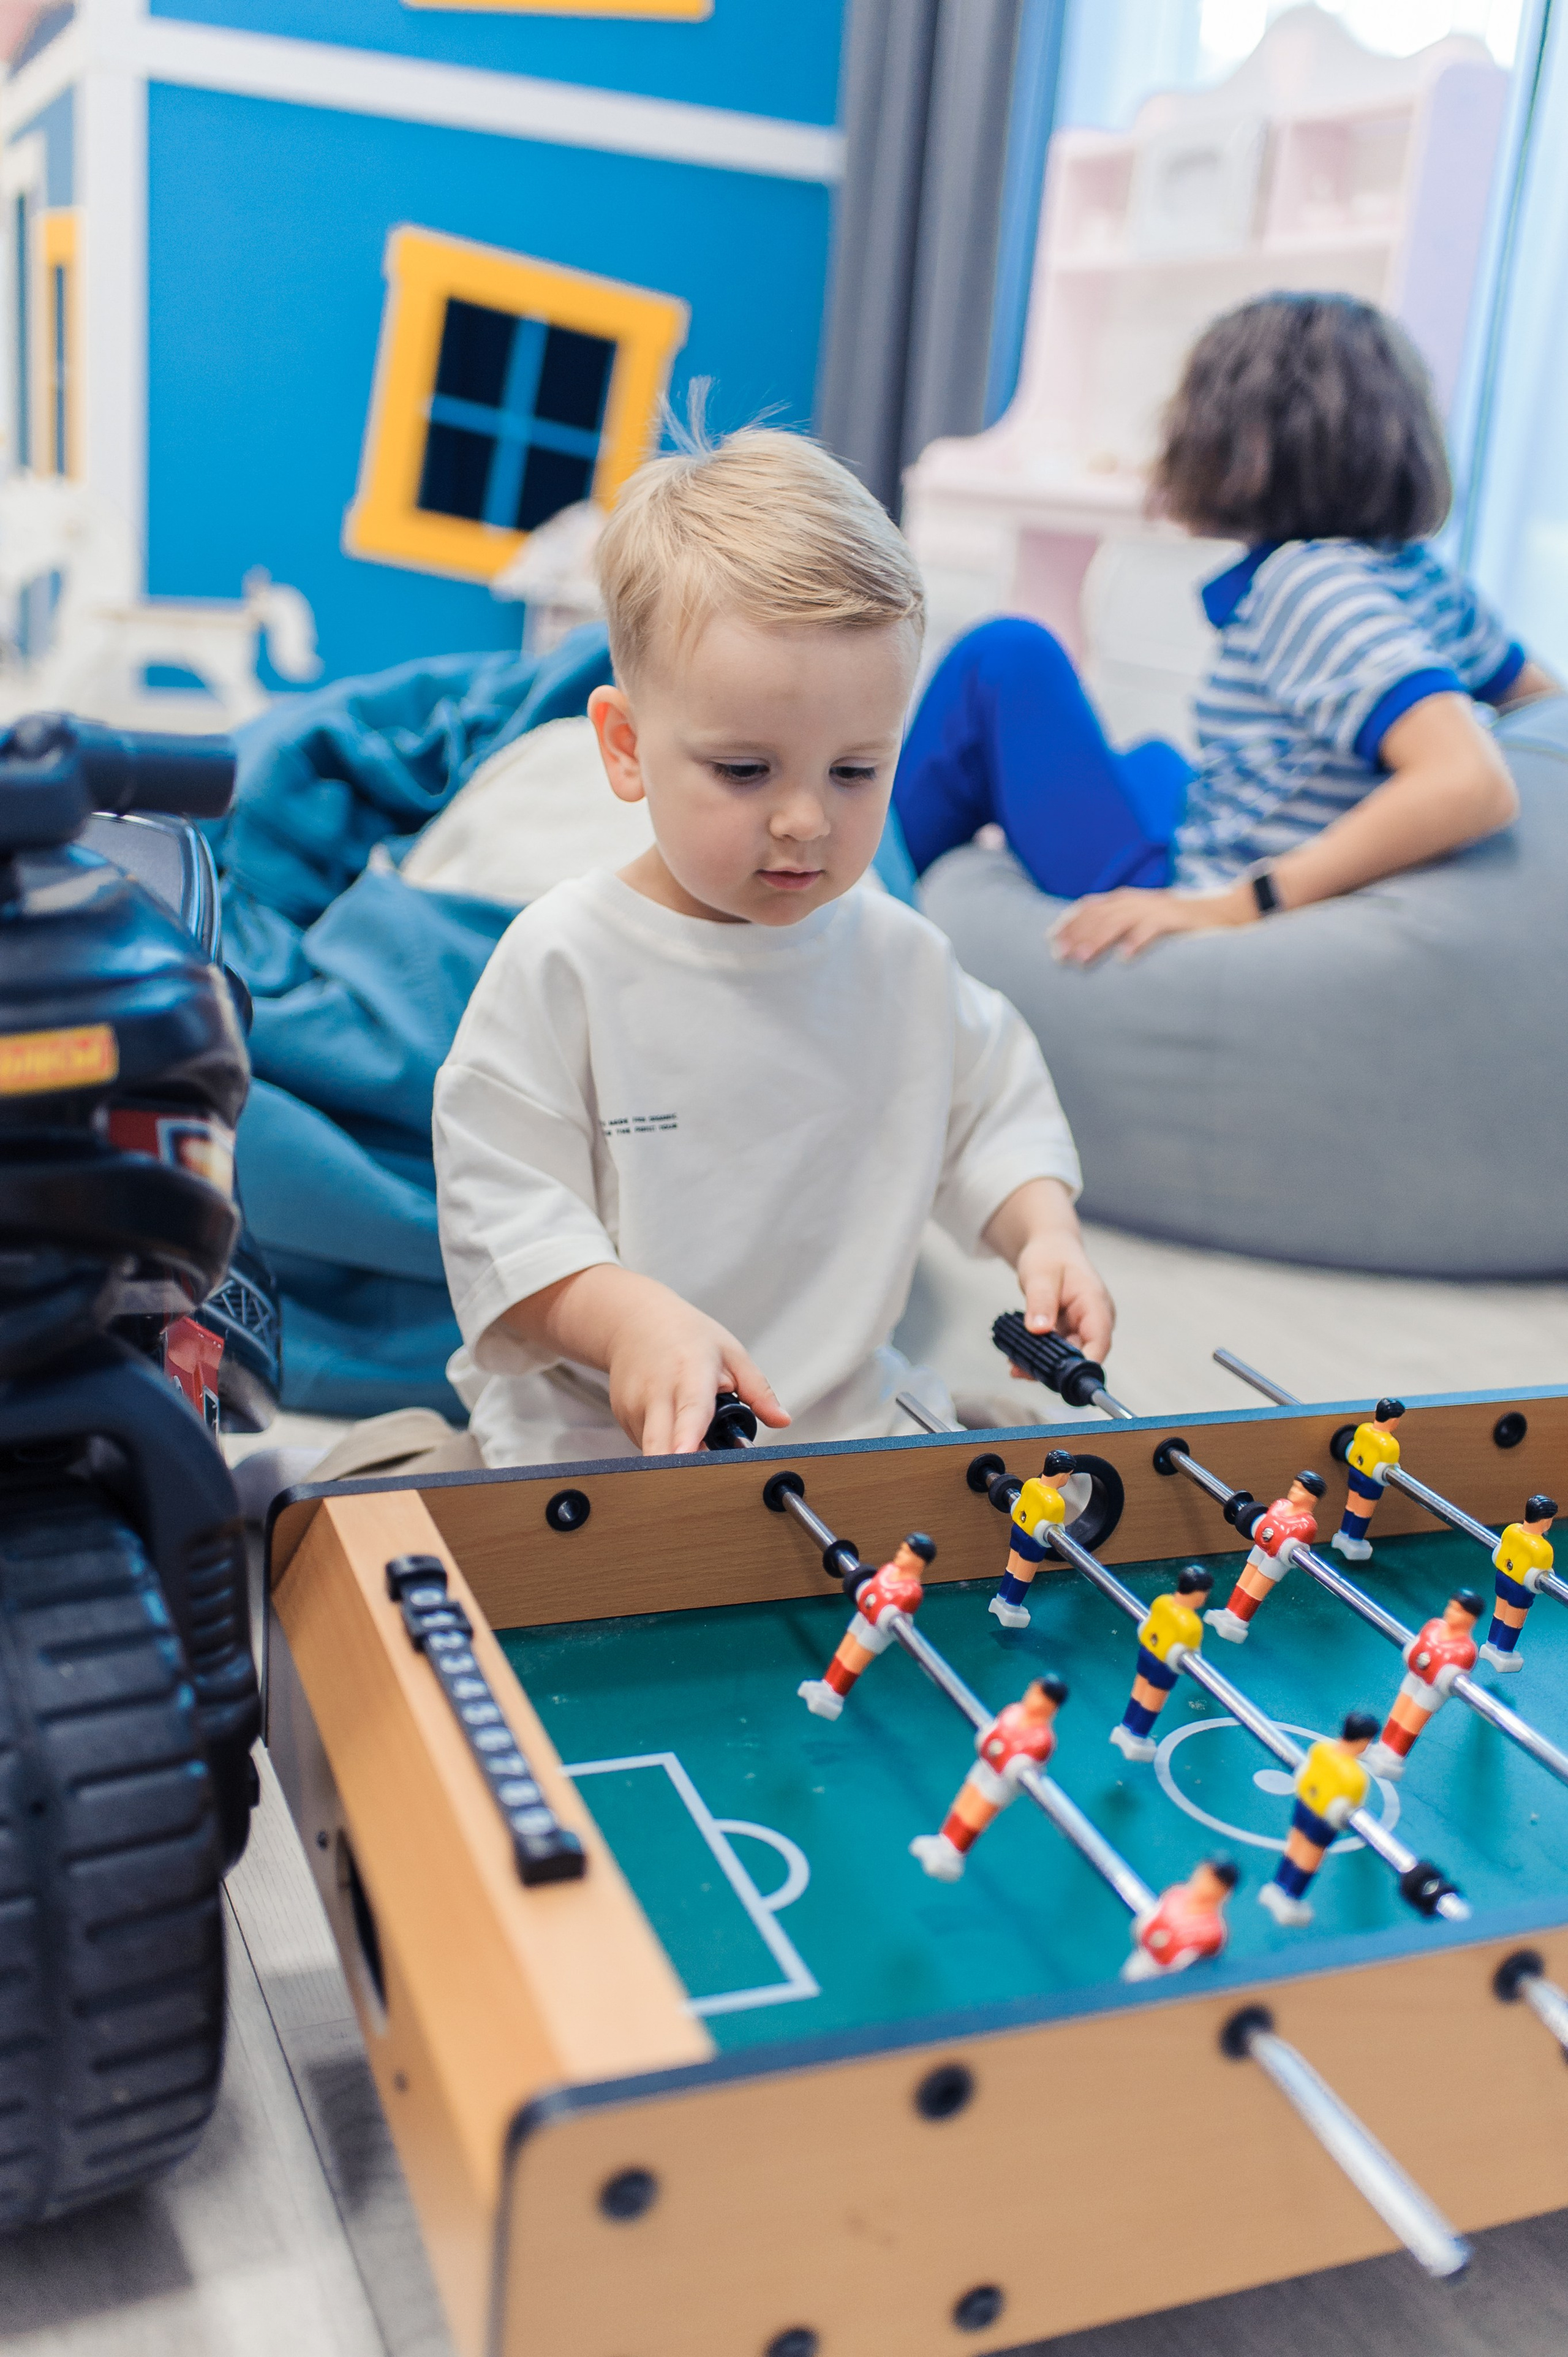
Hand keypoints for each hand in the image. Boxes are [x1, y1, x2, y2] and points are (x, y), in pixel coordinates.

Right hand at [502, 1266, 789, 1456]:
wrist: (635, 1321)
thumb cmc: (686, 1336)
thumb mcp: (731, 1353)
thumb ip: (758, 1389)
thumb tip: (782, 1420)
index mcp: (690, 1372)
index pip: (690, 1410)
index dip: (688, 1437)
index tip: (688, 1457)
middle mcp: (656, 1391)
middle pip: (660, 1444)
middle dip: (682, 1467)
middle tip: (710, 1472)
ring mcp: (633, 1407)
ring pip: (655, 1451)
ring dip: (678, 1455)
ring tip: (695, 1429)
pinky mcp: (622, 1418)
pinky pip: (647, 1446)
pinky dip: (665, 1445)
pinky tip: (673, 1424)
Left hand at [982, 1179, 1115, 1367]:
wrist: (1050, 1248)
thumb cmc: (1049, 1256)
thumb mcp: (1040, 1275)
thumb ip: (1040, 1302)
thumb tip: (1039, 1330)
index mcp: (1095, 1303)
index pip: (1099, 1340)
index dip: (1086, 1363)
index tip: (1063, 1378)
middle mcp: (1094, 1319)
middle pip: (1083, 1354)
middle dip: (1056, 1368)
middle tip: (1021, 1371)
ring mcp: (1083, 1327)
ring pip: (1068, 1356)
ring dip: (1044, 1365)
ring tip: (1015, 1367)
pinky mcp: (1070, 1332)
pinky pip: (1058, 1350)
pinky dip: (1040, 1356)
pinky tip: (1018, 1359)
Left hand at [1050, 883, 1250, 965]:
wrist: (1230, 910)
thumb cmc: (1184, 921)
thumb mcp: (1149, 919)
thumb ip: (1124, 924)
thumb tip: (1095, 942)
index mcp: (1130, 900)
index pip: (1092, 907)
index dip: (1070, 922)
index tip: (1050, 940)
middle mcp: (1140, 901)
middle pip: (1099, 916)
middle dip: (1076, 935)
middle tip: (1057, 957)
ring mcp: (1158, 909)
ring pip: (1120, 922)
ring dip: (1098, 941)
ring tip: (1080, 960)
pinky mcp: (1178, 920)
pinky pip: (1154, 930)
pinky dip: (1138, 942)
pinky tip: (1124, 958)